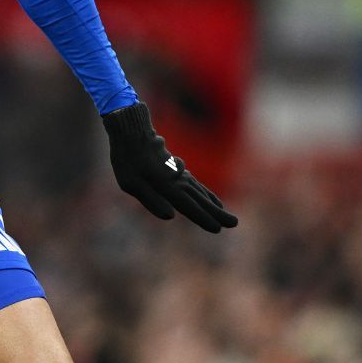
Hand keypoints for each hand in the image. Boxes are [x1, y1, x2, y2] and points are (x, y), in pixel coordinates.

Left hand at [101, 101, 236, 232]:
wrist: (133, 133)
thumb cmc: (127, 160)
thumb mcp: (131, 183)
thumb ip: (151, 200)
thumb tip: (171, 216)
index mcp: (166, 186)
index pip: (188, 205)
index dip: (203, 218)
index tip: (218, 229)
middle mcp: (177, 180)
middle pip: (200, 200)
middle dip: (217, 213)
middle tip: (234, 223)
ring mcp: (179, 174)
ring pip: (200, 192)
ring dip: (214, 205)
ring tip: (228, 216)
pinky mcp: (177, 170)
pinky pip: (196, 185)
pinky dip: (207, 194)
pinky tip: (213, 201)